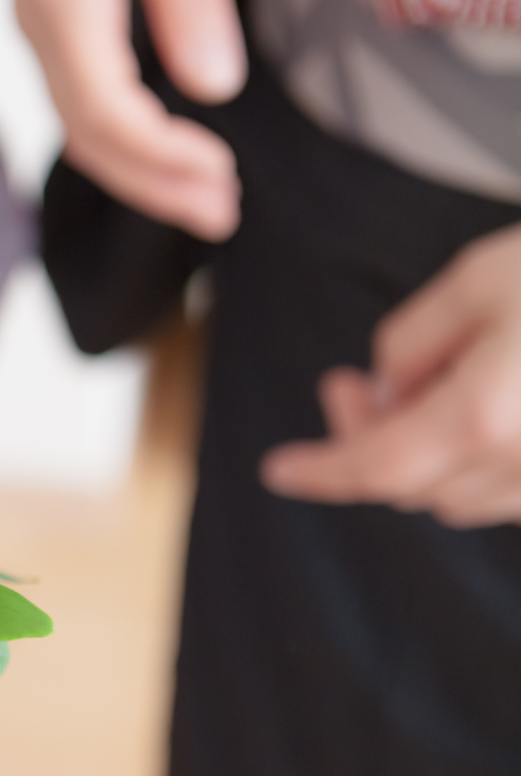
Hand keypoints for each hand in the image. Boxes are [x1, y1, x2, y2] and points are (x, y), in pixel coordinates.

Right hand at [4, 0, 247, 238]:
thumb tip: (215, 87)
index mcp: (60, 4)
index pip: (104, 111)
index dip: (162, 154)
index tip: (222, 172)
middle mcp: (35, 34)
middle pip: (88, 138)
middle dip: (154, 184)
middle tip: (223, 215)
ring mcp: (35, 40)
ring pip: (80, 131)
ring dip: (142, 173)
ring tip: (206, 201)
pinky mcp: (48, 37)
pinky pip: (80, 109)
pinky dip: (125, 144)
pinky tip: (167, 157)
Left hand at [262, 224, 520, 527]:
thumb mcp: (479, 279)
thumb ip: (412, 342)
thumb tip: (387, 391)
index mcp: (487, 418)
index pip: (375, 467)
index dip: (320, 471)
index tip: (278, 469)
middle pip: (413, 486)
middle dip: (367, 441)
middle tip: (351, 383)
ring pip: (465, 496)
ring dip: (424, 454)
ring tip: (422, 384)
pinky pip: (516, 491)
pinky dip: (478, 461)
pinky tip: (480, 403)